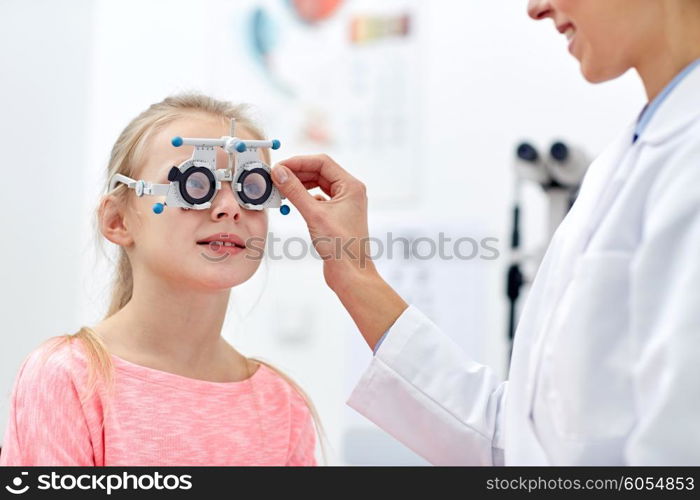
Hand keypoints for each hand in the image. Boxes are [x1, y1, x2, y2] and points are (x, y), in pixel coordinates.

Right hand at [271, 154, 375, 290]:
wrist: (350, 273)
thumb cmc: (341, 246)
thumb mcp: (314, 215)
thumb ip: (295, 191)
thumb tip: (280, 173)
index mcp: (351, 186)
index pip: (322, 162)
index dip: (299, 162)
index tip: (279, 167)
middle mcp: (350, 192)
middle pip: (320, 172)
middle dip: (297, 173)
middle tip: (276, 177)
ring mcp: (344, 204)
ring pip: (318, 185)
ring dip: (300, 185)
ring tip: (281, 189)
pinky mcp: (337, 216)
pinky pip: (319, 199)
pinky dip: (305, 198)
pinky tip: (293, 202)